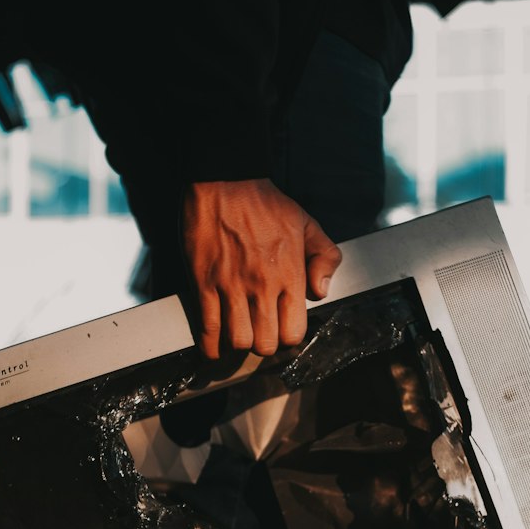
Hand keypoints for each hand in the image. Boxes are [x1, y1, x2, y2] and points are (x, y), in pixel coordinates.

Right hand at [182, 178, 341, 360]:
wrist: (225, 179)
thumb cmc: (265, 202)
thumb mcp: (307, 224)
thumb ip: (325, 257)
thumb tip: (321, 291)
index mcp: (289, 274)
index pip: (293, 332)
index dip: (288, 338)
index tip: (281, 332)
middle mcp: (262, 285)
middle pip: (265, 343)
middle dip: (263, 345)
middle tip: (259, 336)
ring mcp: (231, 286)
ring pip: (238, 340)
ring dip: (238, 345)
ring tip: (237, 338)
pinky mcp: (204, 283)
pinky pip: (208, 328)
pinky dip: (211, 346)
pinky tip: (214, 348)